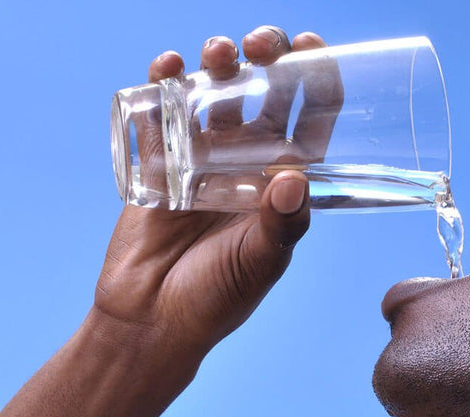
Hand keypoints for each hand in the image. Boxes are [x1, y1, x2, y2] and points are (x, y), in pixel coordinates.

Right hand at [93, 27, 332, 361]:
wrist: (152, 319)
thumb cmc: (217, 298)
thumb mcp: (260, 264)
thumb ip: (280, 226)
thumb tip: (294, 179)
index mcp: (285, 180)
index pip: (311, 118)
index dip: (318, 77)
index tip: (313, 48)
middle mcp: (248, 161)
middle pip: (265, 91)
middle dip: (268, 54)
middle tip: (261, 44)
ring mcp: (202, 156)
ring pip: (215, 90)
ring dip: (218, 60)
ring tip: (218, 54)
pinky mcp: (158, 158)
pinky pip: (162, 108)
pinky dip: (164, 79)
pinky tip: (169, 67)